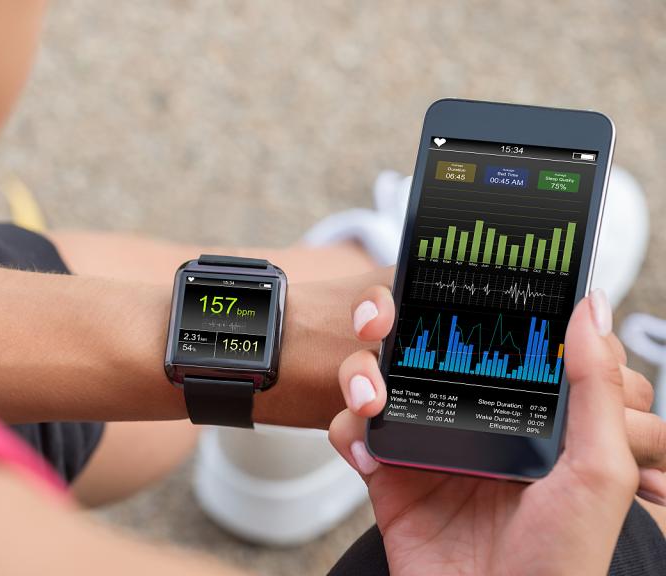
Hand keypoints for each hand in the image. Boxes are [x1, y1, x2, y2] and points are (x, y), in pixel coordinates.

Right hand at [329, 288, 642, 574]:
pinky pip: (351, 432)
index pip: (483, 337)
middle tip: (380, 322)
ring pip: (376, 379)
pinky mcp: (386, 473)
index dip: (458, 305)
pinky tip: (365, 448)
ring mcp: (423, 444)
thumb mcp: (598, 469)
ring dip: (359, 374)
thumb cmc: (560, 563)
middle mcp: (468, 419)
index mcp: (518, 410)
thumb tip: (591, 306)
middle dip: (389, 325)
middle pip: (417, 348)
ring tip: (372, 401)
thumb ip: (595, 385)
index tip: (437, 279)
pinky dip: (347, 429)